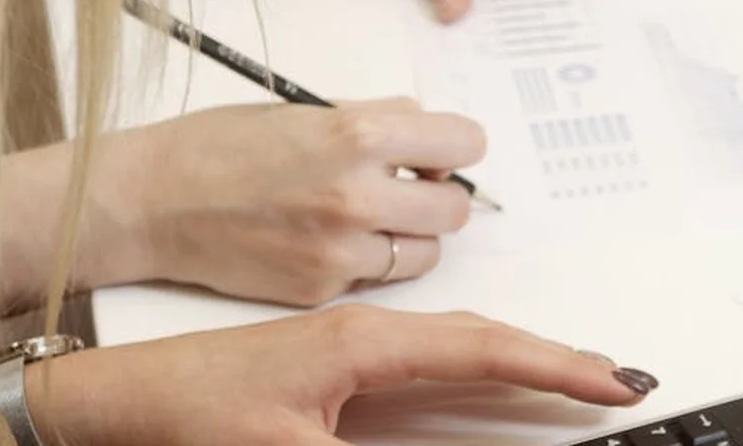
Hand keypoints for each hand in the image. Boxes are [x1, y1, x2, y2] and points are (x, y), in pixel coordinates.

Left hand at [27, 306, 658, 445]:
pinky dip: (478, 359)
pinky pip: (433, 350)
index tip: (610, 380)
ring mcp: (360, 340)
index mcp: (367, 342)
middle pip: (485, 337)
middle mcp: (372, 331)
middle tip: (613, 377)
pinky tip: (487, 368)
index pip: (483, 350)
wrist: (129, 397)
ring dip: (520, 354)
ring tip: (570, 370)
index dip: (554, 365)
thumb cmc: (195, 412)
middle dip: (554, 355)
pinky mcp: (345, 356)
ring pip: (462, 340)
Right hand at [133, 98, 485, 304]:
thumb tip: (427, 134)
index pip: (464, 143)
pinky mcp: (320, 289)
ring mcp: (340, 250)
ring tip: (371, 216)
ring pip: (427, 253)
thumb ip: (375, 120)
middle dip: (439, 195)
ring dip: (412, 235)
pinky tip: (326, 239)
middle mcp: (357, 195)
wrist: (151, 201)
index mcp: (358, 135)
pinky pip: (376, 277)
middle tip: (410, 186)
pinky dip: (366, 261)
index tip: (442, 150)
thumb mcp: (305, 109)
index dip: (456, 145)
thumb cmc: (219, 146)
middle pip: (456, 208)